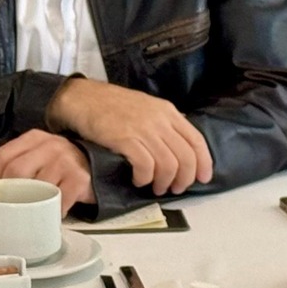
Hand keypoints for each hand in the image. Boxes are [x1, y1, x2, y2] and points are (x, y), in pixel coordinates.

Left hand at [0, 130, 93, 209]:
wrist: (96, 165)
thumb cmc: (60, 165)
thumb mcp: (38, 155)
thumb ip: (19, 163)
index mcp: (33, 138)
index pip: (2, 156)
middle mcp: (49, 145)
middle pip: (16, 171)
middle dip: (10, 193)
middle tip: (13, 206)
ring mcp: (65, 161)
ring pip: (36, 187)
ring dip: (33, 205)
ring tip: (35, 211)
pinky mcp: (79, 178)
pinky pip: (59, 200)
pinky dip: (53, 212)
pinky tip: (53, 213)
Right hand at [47, 79, 211, 196]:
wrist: (83, 98)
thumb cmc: (112, 106)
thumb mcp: (146, 107)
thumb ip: (164, 123)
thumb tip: (180, 142)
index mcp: (168, 112)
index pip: (196, 140)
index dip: (204, 163)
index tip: (202, 179)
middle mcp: (160, 120)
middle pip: (185, 157)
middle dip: (184, 179)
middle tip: (175, 189)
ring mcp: (143, 129)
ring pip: (168, 164)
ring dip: (164, 182)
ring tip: (155, 188)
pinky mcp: (125, 139)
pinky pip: (146, 166)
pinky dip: (145, 178)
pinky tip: (138, 179)